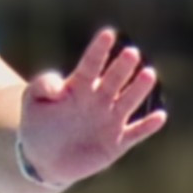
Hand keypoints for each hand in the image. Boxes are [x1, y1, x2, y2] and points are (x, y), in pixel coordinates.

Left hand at [17, 28, 166, 188]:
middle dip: (122, 67)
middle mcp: (99, 99)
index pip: (90, 64)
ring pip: (128, 101)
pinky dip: (148, 126)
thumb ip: (42, 85)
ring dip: (138, 89)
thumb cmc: (38, 124)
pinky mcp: (117, 143)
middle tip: (131, 53)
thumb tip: (59, 86)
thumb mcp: (32, 102)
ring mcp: (110, 120)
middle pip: (113, 79)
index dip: (99, 50)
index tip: (107, 34)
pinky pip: (136, 133)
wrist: (44, 158)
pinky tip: (159, 116)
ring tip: (148, 74)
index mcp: (79, 86)